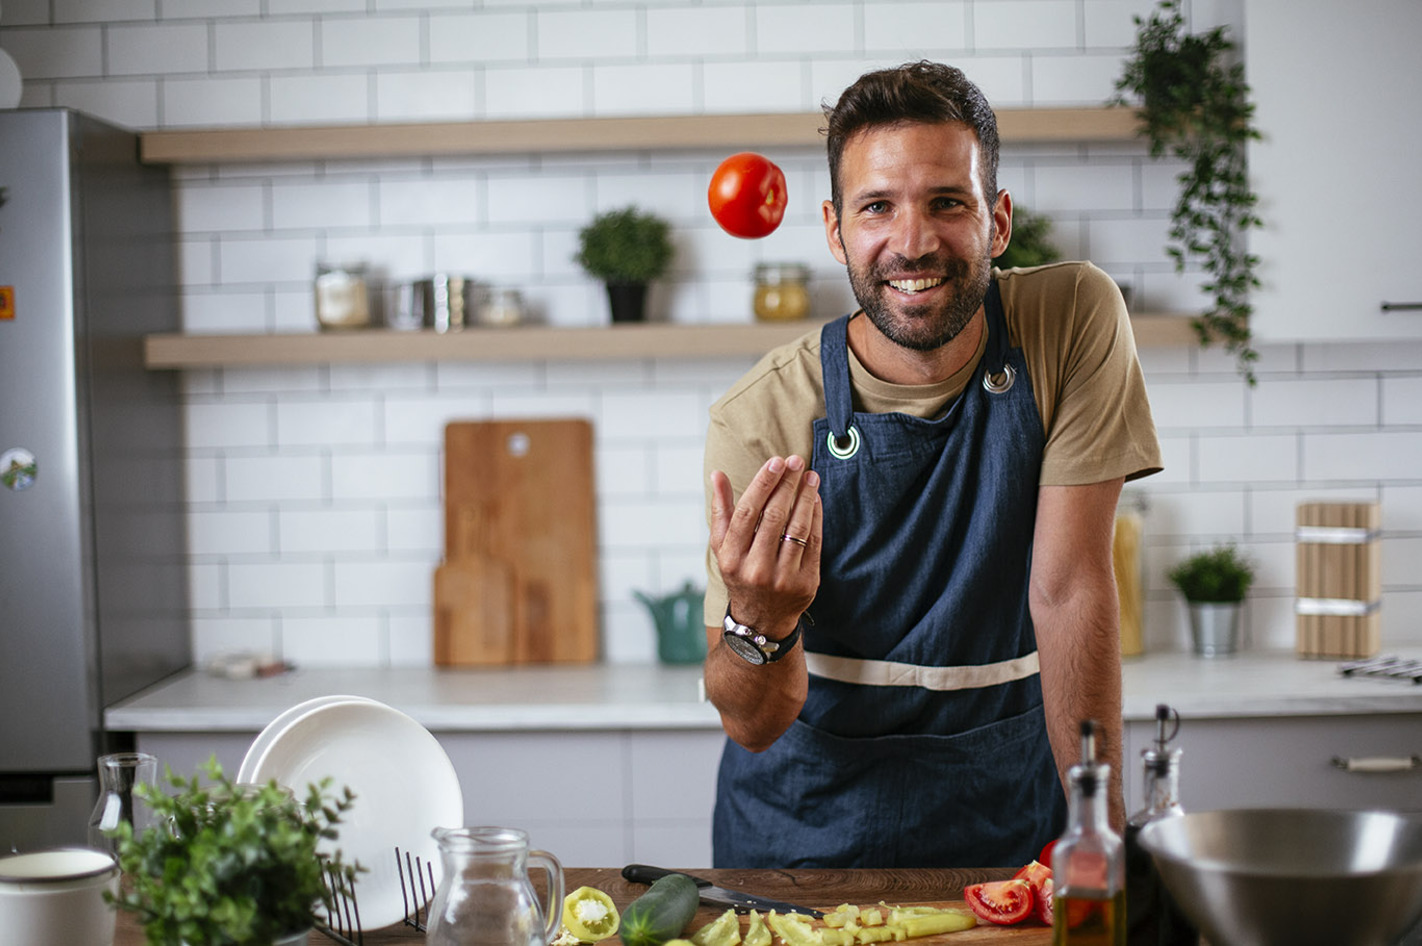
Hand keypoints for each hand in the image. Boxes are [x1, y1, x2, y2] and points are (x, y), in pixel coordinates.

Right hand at [709, 455, 821, 635]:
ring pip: (798, 528)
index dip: (763, 484)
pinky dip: (816, 518)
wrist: (761, 619)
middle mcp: (756, 569)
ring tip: (811, 476)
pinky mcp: (806, 583)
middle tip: (797, 462)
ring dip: (806, 497)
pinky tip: (816, 499)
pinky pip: (814, 543)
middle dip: (787, 485)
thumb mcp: (723, 546)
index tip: (776, 462)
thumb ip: (721, 510)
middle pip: (774, 517)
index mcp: (732, 557)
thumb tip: (717, 475)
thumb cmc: (740, 573)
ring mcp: (783, 578)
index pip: (747, 513)